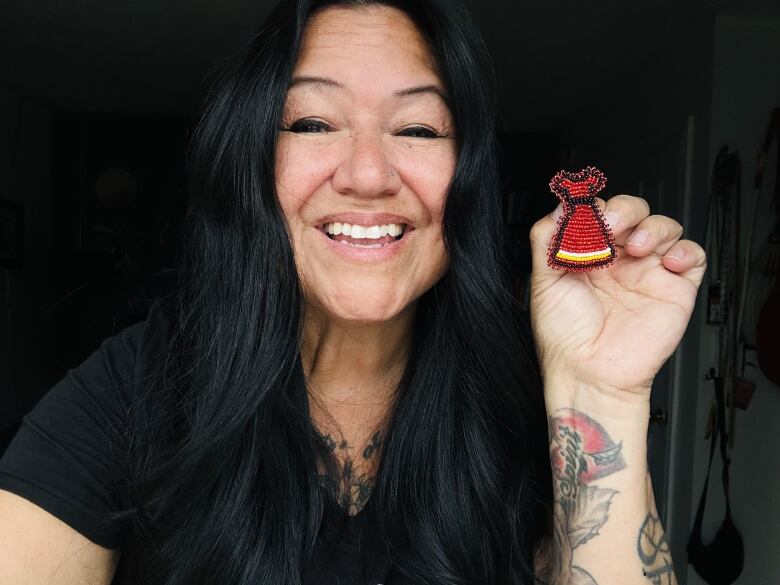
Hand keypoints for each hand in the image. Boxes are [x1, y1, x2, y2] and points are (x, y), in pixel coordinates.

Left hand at [529, 195, 705, 399]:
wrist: (590, 373)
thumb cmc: (565, 337)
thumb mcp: (544, 282)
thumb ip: (548, 241)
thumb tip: (560, 208)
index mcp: (588, 255)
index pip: (598, 213)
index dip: (594, 209)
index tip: (584, 218)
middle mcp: (619, 260)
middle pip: (633, 212)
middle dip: (624, 210)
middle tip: (610, 226)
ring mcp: (647, 272)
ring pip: (663, 227)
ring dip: (653, 227)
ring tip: (636, 247)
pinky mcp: (674, 288)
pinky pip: (693, 256)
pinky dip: (686, 250)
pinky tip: (666, 262)